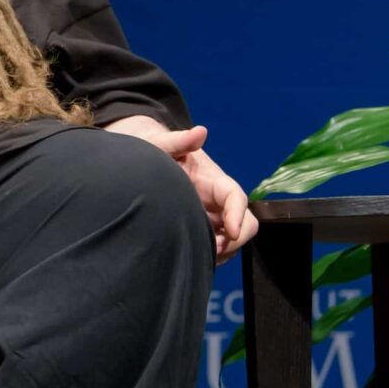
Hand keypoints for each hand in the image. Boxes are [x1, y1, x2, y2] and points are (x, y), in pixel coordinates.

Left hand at [105, 115, 257, 261]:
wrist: (143, 160)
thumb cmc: (153, 149)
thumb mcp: (161, 144)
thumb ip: (178, 140)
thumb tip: (200, 132)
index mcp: (214, 180)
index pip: (236, 198)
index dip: (238, 215)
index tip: (231, 232)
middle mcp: (218, 201)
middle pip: (245, 223)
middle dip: (236, 240)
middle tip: (211, 250)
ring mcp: (210, 217)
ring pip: (231, 240)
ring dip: (222, 251)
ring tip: (195, 255)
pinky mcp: (200, 229)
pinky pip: (215, 248)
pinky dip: (209, 255)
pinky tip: (187, 256)